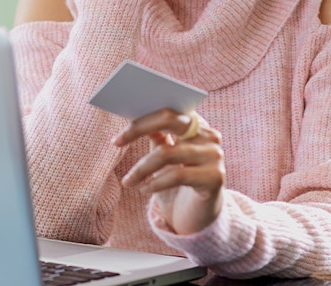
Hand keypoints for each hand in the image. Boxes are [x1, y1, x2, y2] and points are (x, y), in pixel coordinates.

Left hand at [113, 109, 224, 234]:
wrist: (198, 219)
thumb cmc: (177, 185)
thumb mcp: (164, 157)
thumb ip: (156, 136)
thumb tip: (134, 118)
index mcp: (197, 125)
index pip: (169, 111)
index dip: (143, 116)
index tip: (119, 127)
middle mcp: (209, 135)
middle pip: (171, 120)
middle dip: (139, 128)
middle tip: (115, 142)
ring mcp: (214, 155)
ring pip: (168, 153)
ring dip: (141, 168)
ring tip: (127, 181)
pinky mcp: (215, 177)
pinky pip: (177, 174)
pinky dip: (156, 182)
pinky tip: (144, 189)